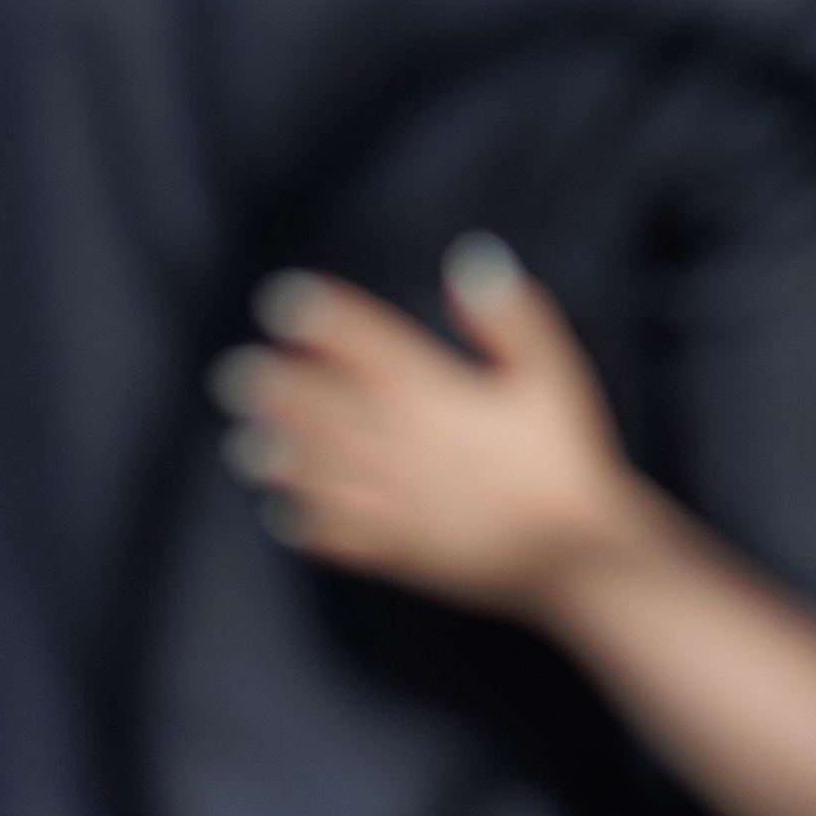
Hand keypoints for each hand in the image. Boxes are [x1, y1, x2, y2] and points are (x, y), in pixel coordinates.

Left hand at [213, 238, 645, 615]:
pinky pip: (347, 537)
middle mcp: (407, 448)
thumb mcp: (555, 374)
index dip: (328, 322)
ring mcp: (401, 504)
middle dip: (282, 391)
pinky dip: (312, 525)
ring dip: (283, 456)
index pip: (373, 348)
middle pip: (332, 411)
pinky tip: (286, 515)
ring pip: (328, 474)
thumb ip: (512, 317)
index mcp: (439, 398)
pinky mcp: (406, 551)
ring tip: (243, 443)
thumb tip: (471, 260)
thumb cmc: (569, 457)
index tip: (284, 302)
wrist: (580, 555)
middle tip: (234, 375)